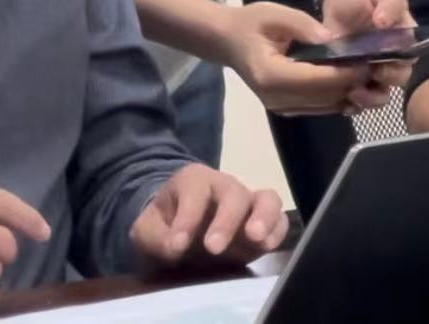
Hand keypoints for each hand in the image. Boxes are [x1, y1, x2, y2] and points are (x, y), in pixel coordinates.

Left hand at [129, 164, 288, 267]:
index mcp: (194, 180)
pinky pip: (280, 221)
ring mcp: (248, 204)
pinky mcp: (264, 224)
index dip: (187, 217)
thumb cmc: (166, 225)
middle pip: (234, 193)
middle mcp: (225, 186)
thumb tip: (176, 247)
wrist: (182, 230)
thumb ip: (157, 236)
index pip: (194, 191)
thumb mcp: (149, 230)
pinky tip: (266, 247)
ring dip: (264, 218)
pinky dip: (277, 232)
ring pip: (267, 199)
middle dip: (225, 220)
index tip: (177, 245)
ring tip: (256, 239)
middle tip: (213, 248)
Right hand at [220, 1, 386, 115]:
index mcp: (272, 75)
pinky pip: (319, 108)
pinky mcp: (287, 109)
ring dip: (350, 93)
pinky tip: (351, 81)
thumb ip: (304, 26)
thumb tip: (334, 40)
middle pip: (325, 97)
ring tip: (369, 72)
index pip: (318, 80)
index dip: (347, 73)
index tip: (370, 60)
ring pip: (326, 107)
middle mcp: (277, 98)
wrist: (228, 41)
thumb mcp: (274, 14)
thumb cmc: (250, 23)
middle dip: (353, 83)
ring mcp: (281, 108)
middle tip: (376, 65)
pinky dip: (338, 97)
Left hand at [316, 0, 415, 102]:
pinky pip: (359, 95)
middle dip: (380, 88)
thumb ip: (389, 3)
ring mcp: (372, 68)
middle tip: (360, 86)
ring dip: (368, 99)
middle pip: (395, 83)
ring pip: (379, 94)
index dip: (396, 69)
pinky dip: (353, 102)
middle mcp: (393, 58)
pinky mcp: (353, 74)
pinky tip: (343, 101)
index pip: (408, 61)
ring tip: (351, 95)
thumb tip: (384, 22)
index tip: (379, 69)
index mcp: (405, 40)